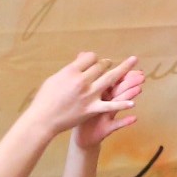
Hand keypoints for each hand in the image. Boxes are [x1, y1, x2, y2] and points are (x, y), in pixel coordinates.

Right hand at [22, 53, 140, 144]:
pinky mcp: (92, 109)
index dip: (93, 58)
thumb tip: (81, 59)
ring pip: (110, 79)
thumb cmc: (46, 98)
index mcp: (71, 71)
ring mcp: (88, 95)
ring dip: (122, 71)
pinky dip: (122, 104)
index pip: (89, 57)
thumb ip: (70, 69)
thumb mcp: (55, 78)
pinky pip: (110, 106)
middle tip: (109, 63)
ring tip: (132, 65)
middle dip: (107, 63)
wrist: (43, 119)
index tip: (94, 60)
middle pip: (101, 66)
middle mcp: (81, 80)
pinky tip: (133, 103)